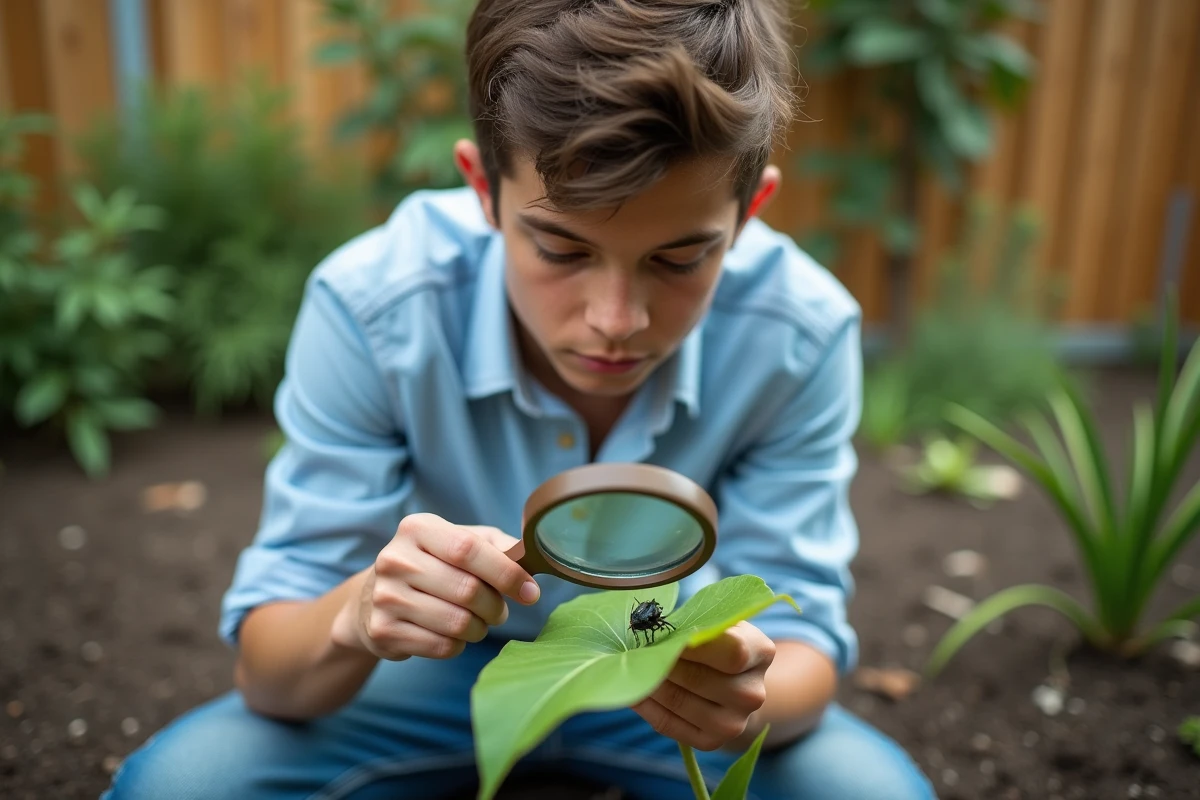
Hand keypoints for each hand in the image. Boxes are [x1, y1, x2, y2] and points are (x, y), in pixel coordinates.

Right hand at [331, 513, 539, 660]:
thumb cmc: (432, 564)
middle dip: (496, 606)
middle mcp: (396, 559)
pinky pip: (442, 646)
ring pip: (458, 623)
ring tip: (478, 622)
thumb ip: (498, 545)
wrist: (372, 597)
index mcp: (417, 528)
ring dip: (480, 628)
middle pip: (468, 590)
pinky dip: (459, 645)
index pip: (469, 549)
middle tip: (499, 610)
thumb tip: (532, 560)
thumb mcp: (461, 541)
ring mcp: (385, 596)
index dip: (506, 573)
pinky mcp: (383, 631)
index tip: (530, 592)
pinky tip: (451, 633)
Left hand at [632, 621, 774, 750]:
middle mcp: (753, 693)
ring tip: (630, 667)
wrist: (732, 684)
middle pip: (698, 678)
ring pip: (679, 701)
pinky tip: (633, 690)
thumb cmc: (717, 641)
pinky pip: (668, 724)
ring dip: (648, 682)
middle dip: (661, 661)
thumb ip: (695, 620)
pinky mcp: (713, 742)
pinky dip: (645, 705)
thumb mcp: (716, 621)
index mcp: (761, 653)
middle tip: (636, 649)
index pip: (730, 651)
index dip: (693, 643)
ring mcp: (735, 723)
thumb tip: (652, 624)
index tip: (664, 634)